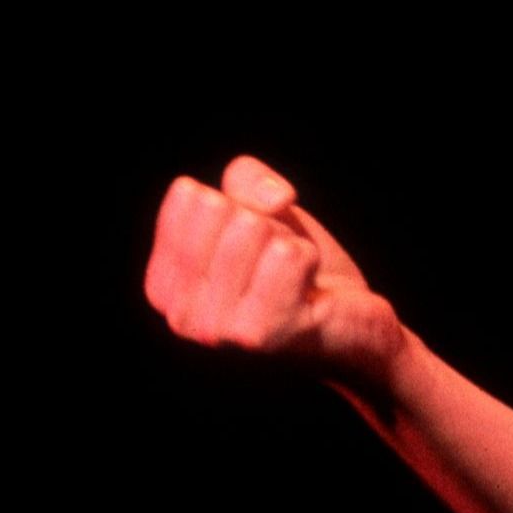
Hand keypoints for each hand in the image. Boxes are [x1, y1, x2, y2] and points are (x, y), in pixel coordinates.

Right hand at [144, 155, 407, 393]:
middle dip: (264, 224)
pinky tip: (307, 291)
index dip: (236, 204)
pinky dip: (308, 259)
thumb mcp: (257, 208)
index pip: (190, 196)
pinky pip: (289, 253)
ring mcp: (217, 330)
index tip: (252, 243)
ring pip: (254, 227)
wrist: (349, 321)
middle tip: (277, 265)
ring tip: (291, 279)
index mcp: (163, 285)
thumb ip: (244, 178)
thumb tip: (275, 199)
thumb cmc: (293, 265)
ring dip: (287, 243)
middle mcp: (180, 315)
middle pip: (221, 209)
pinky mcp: (261, 334)